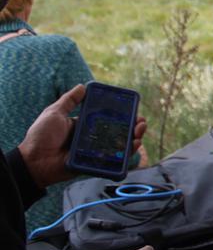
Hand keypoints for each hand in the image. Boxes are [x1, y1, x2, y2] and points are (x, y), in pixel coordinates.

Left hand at [18, 85, 146, 187]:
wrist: (33, 160)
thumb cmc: (41, 136)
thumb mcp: (54, 113)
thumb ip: (69, 100)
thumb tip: (82, 86)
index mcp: (84, 125)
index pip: (108, 119)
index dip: (122, 115)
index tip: (133, 110)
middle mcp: (91, 138)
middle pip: (118, 132)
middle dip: (133, 127)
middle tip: (141, 122)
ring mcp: (93, 151)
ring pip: (118, 146)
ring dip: (133, 139)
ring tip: (139, 133)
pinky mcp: (93, 163)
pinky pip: (112, 160)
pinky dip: (125, 155)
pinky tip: (132, 146)